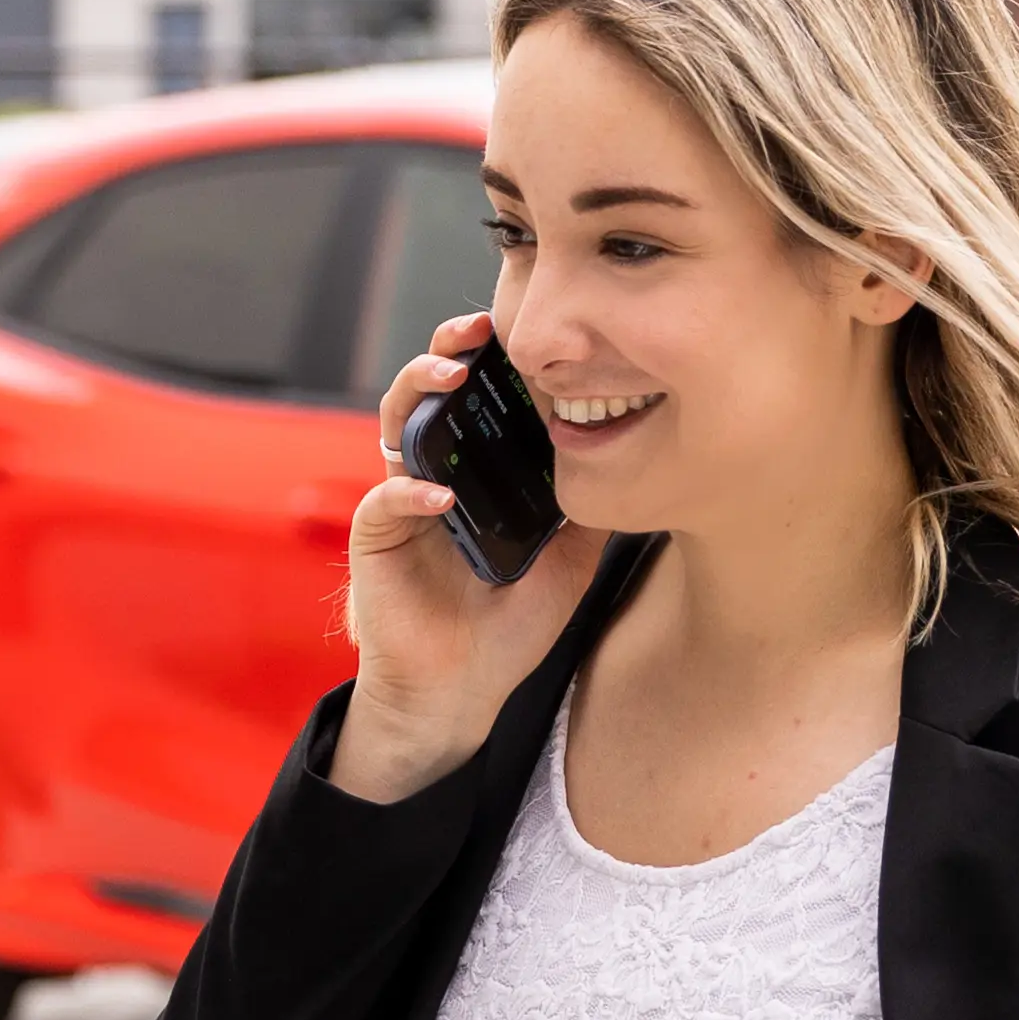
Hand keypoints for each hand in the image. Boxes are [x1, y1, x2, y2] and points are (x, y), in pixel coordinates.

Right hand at [328, 309, 604, 804]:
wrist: (463, 689)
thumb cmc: (510, 624)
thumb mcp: (571, 562)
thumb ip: (591, 510)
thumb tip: (640, 465)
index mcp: (480, 468)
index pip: (484, 397)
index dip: (499, 359)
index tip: (529, 332)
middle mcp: (437, 469)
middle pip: (434, 389)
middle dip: (450, 348)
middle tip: (479, 330)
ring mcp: (404, 497)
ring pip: (396, 422)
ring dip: (419, 390)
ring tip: (450, 377)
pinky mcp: (377, 536)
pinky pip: (386, 498)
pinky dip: (409, 489)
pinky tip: (440, 493)